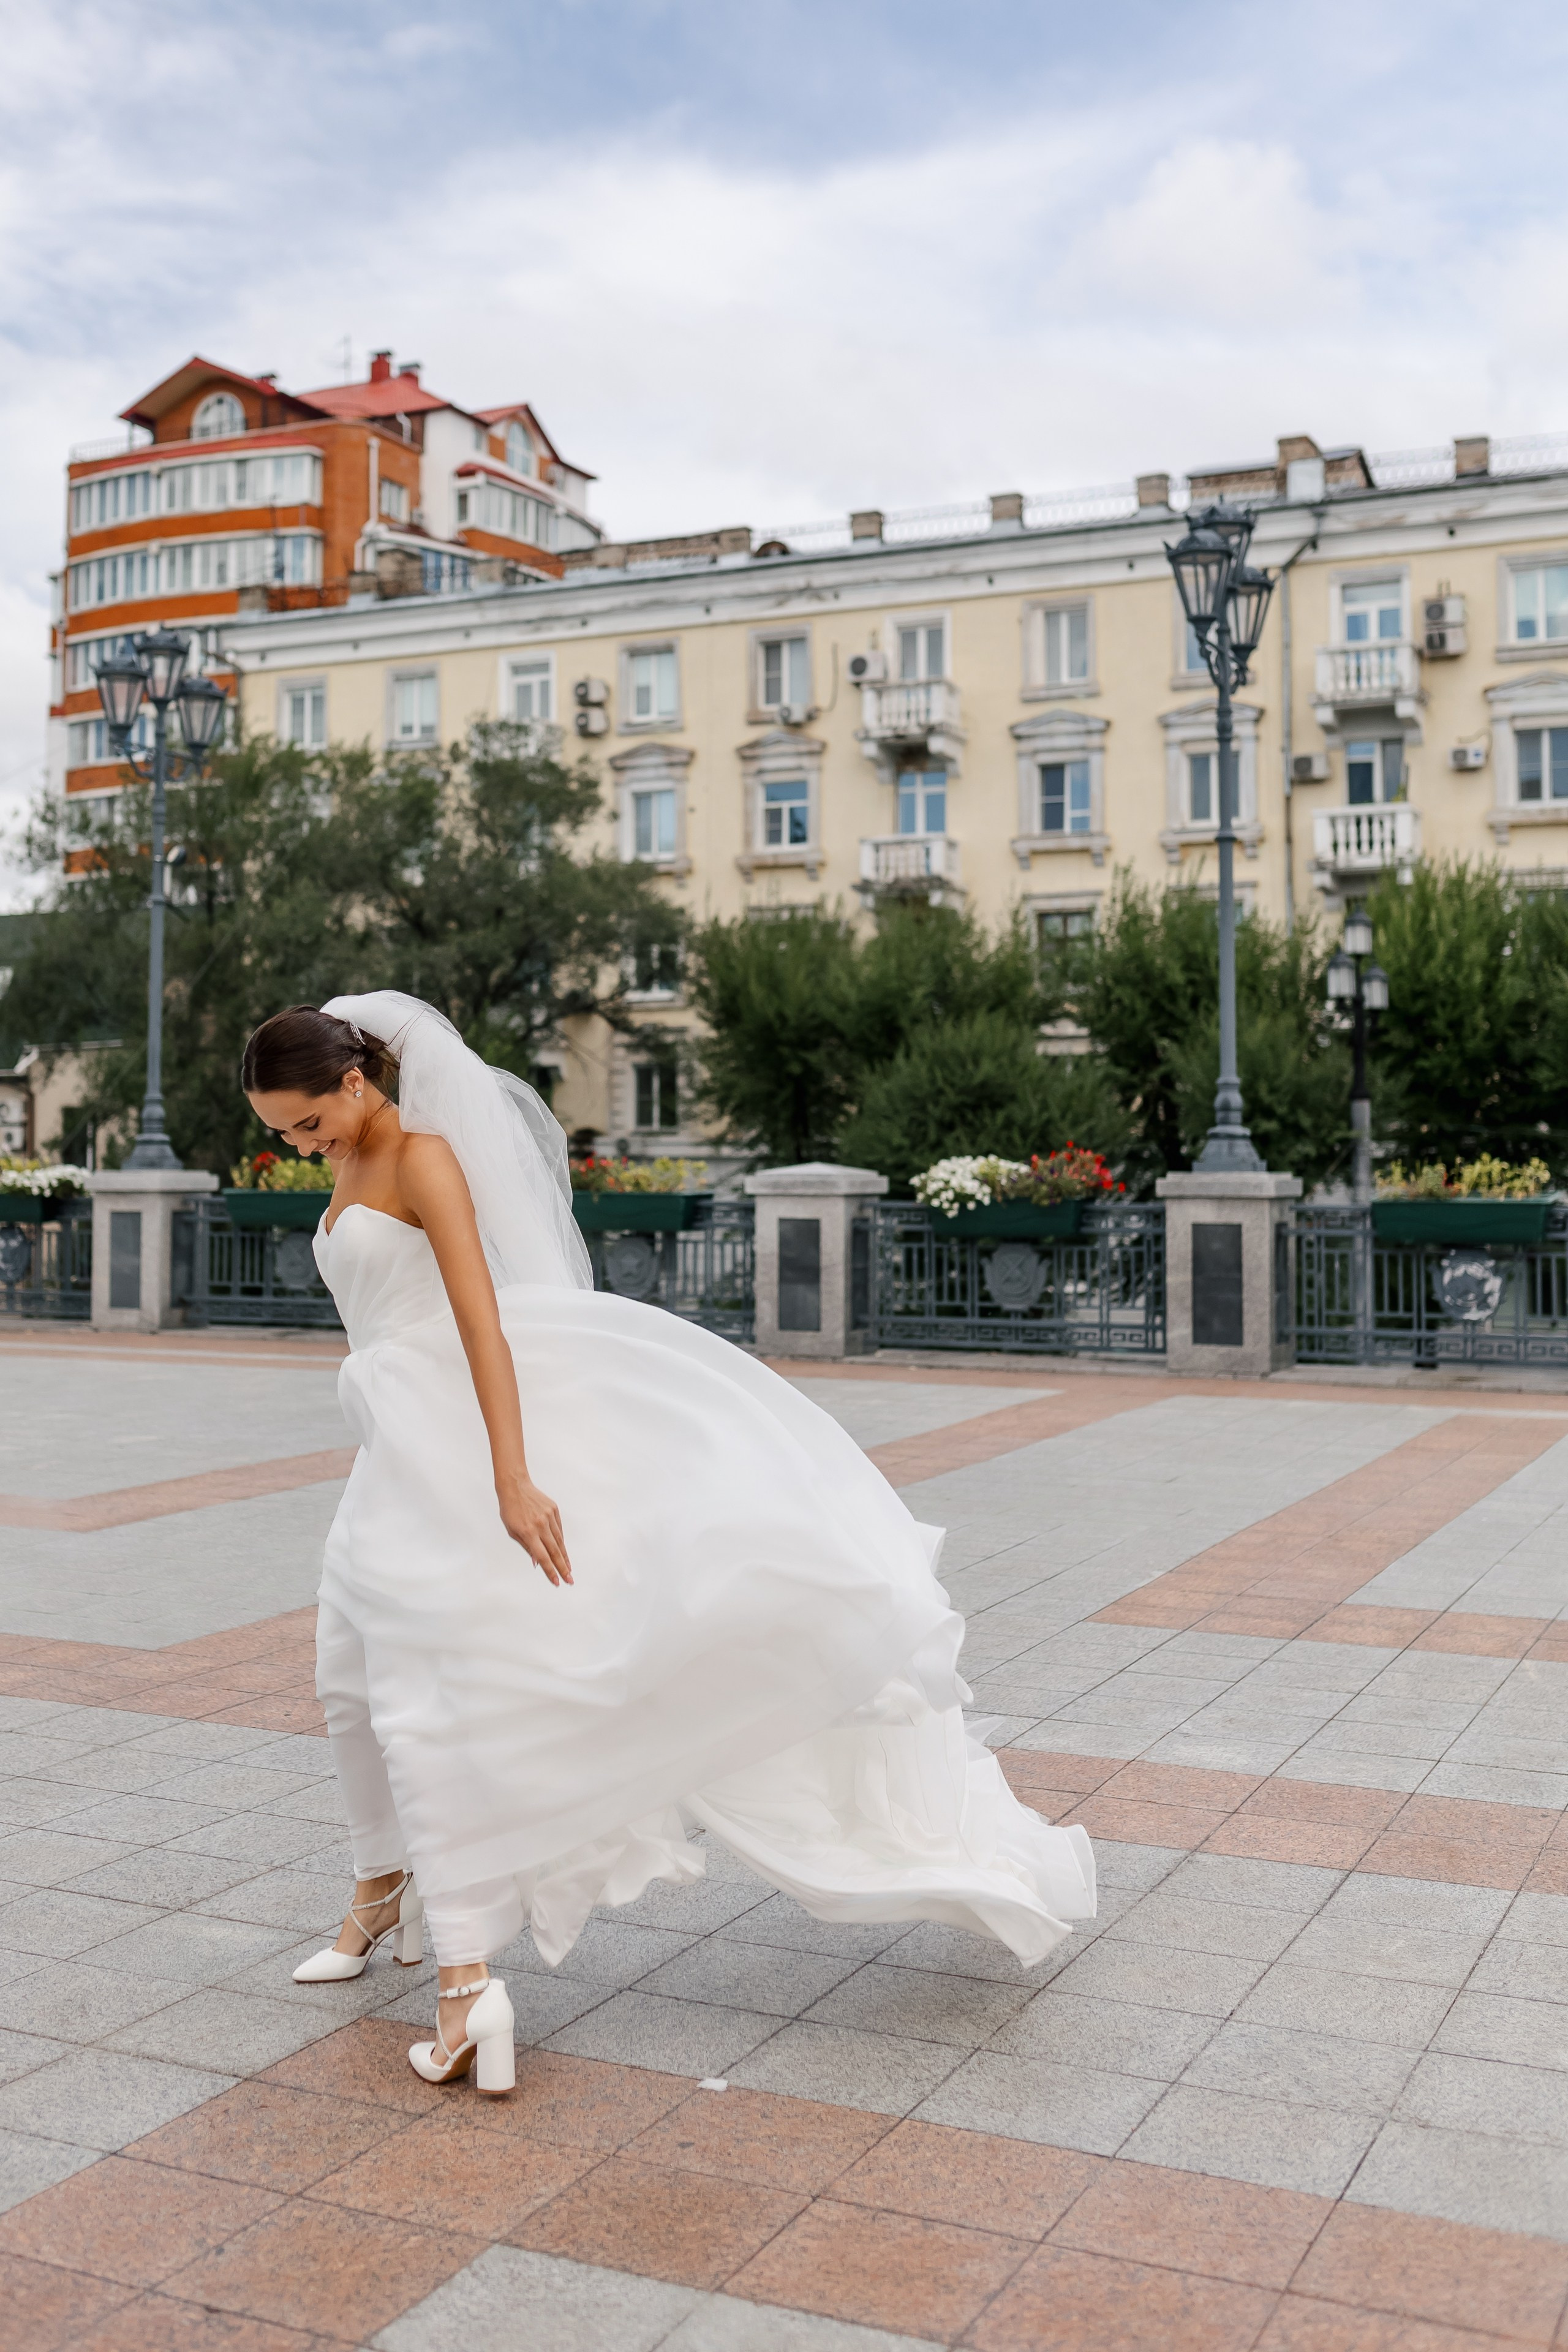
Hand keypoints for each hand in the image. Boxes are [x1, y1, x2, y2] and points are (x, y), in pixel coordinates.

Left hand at [497, 1472, 572, 1586]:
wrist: (515, 1486)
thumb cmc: (510, 1509)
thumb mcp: (512, 1531)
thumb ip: (526, 1547)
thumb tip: (538, 1562)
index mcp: (528, 1532)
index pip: (542, 1557)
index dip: (550, 1571)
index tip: (556, 1582)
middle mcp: (541, 1525)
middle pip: (555, 1551)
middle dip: (563, 1568)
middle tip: (570, 1580)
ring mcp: (549, 1516)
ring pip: (560, 1541)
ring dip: (564, 1556)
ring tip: (569, 1568)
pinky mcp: (554, 1510)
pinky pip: (559, 1529)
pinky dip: (561, 1540)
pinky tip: (562, 1550)